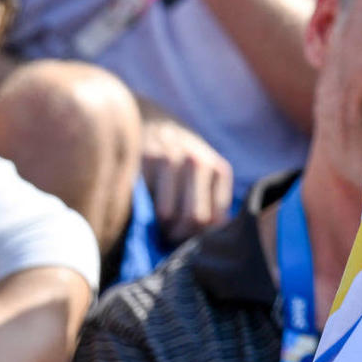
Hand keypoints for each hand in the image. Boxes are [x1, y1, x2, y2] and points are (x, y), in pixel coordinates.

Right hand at [137, 109, 232, 241]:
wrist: (152, 120)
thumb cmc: (180, 158)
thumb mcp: (204, 174)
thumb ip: (210, 204)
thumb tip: (211, 241)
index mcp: (218, 170)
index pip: (215, 220)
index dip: (199, 236)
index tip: (185, 236)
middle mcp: (198, 162)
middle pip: (193, 219)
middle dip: (179, 234)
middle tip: (167, 234)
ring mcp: (172, 158)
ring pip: (167, 215)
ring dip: (158, 225)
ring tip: (155, 221)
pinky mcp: (146, 158)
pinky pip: (145, 200)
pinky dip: (142, 209)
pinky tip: (143, 203)